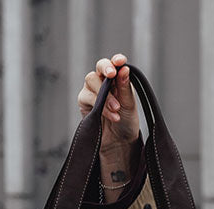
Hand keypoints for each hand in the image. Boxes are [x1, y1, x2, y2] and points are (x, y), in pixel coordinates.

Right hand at [77, 54, 140, 195]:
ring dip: (105, 94)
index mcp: (117, 79)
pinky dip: (100, 106)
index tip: (120, 61)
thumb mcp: (129, 104)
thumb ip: (125, 87)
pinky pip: (87, 97)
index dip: (115, 61)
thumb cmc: (126, 122)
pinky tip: (112, 115)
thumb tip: (124, 68)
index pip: (114, 64)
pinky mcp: (84, 102)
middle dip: (105, 69)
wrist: (119, 143)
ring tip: (117, 109)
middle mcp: (103, 82)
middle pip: (99, 67)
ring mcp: (92, 91)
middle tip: (112, 75)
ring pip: (91, 80)